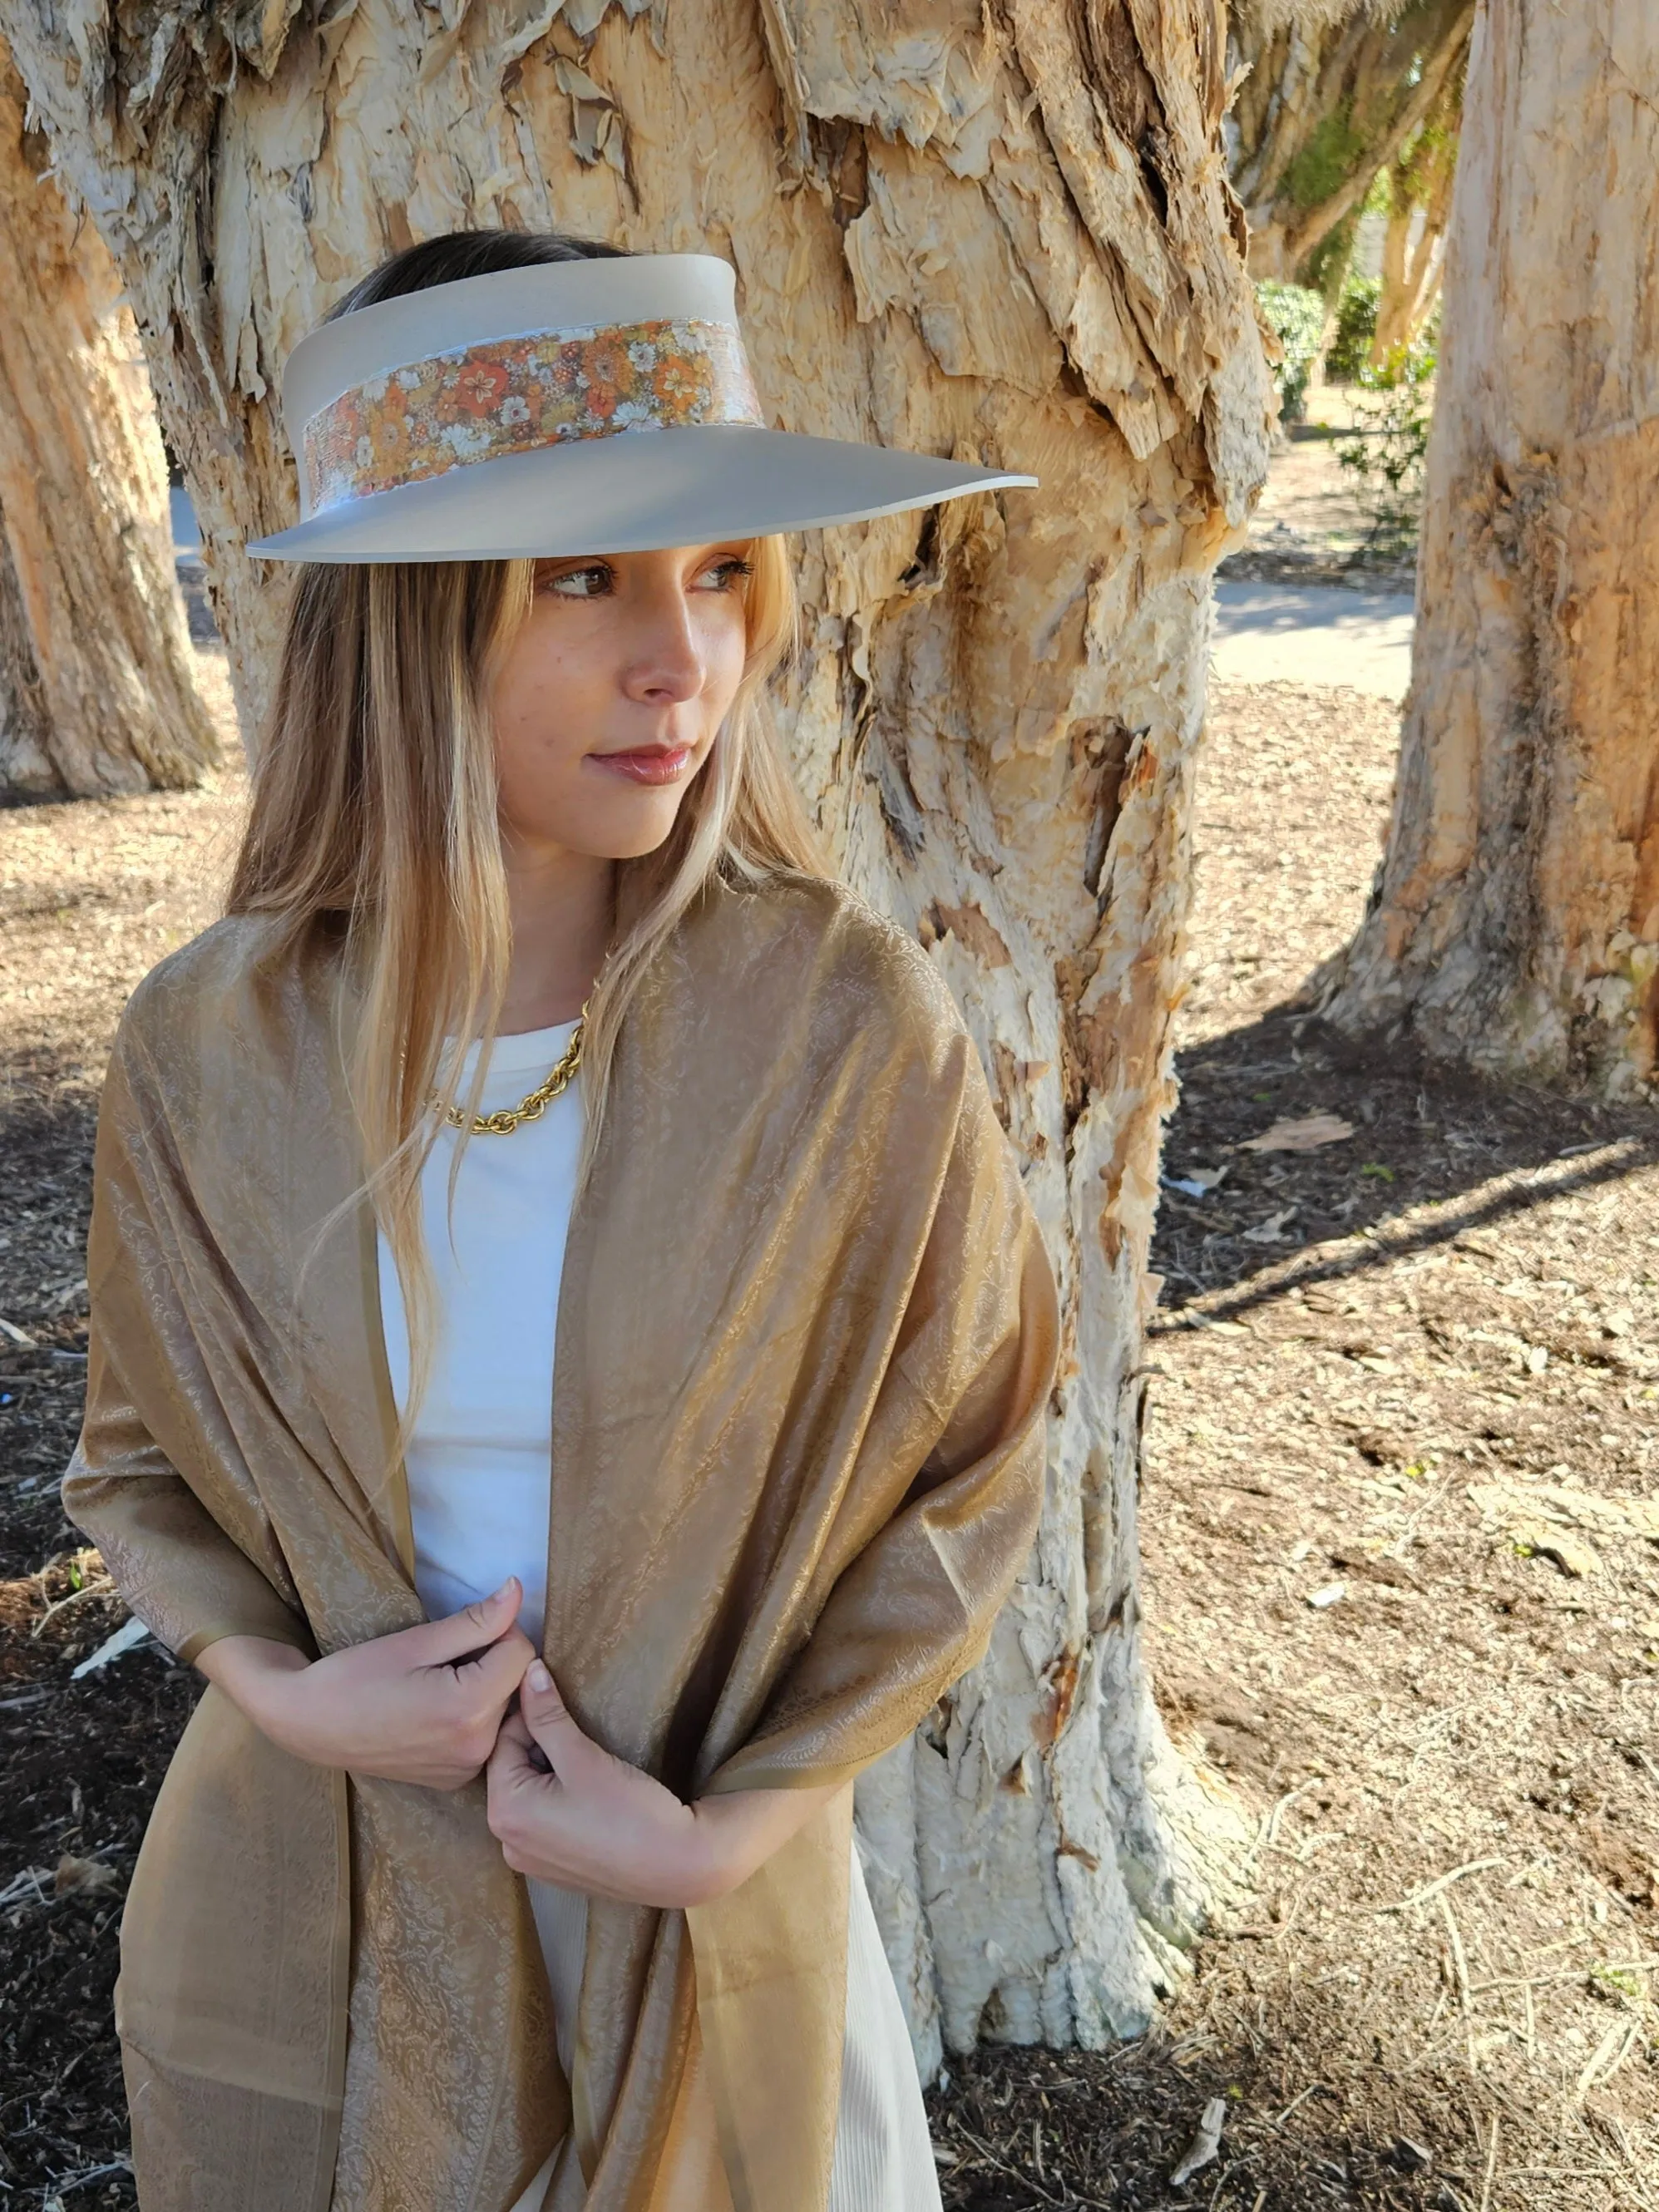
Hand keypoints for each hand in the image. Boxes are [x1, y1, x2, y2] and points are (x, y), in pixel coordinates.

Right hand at [198, 1577, 535, 1789]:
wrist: (309, 1725)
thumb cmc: (355, 1676)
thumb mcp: (417, 1642)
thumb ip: (476, 1621)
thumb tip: (518, 1590)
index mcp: (469, 1710)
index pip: (522, 1654)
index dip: (501, 1630)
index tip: (466, 1628)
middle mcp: (476, 1749)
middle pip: (515, 1685)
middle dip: (493, 1661)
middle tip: (446, 1657)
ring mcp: (465, 1770)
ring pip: (502, 1711)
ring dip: (485, 1689)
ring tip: (438, 1683)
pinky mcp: (453, 1780)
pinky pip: (483, 1737)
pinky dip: (472, 1717)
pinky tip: (435, 1710)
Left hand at [485, 1661, 841, 1907]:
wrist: (677, 1864)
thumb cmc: (627, 1809)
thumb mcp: (582, 1756)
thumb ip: (548, 1715)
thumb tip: (528, 1672)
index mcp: (504, 1813)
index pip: (503, 1743)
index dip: (532, 1717)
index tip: (562, 1701)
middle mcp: (507, 1842)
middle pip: (513, 1771)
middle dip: (541, 1746)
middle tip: (579, 1733)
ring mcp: (530, 1861)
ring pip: (530, 1796)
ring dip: (551, 1772)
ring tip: (588, 1761)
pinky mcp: (554, 1870)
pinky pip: (544, 1822)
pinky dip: (560, 1800)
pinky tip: (593, 1793)